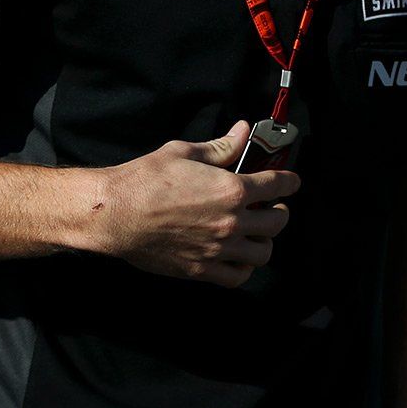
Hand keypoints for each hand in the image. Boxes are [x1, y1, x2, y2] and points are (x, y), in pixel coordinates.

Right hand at [90, 119, 298, 287]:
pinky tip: (238, 257)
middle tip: (271, 206)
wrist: (115, 213)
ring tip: (256, 233)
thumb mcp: (184, 152)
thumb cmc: (146, 179)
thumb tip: (243, 131)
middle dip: (280, 211)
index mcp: (231, 189)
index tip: (291, 182)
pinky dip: (244, 268)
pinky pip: (238, 276)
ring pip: (263, 253)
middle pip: (277, 222)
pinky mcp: (201, 269)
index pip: (277, 185)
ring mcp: (218, 249)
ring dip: (265, 241)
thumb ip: (221, 147)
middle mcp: (231, 221)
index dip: (289, 182)